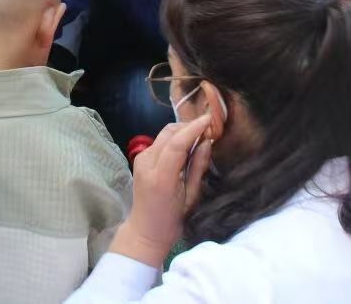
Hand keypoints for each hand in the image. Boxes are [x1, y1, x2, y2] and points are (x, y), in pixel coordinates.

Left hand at [110, 115, 211, 268]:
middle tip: (208, 129)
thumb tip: (206, 142)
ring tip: (199, 136)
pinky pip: (160, 141)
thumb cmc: (171, 219)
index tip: (209, 119)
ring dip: (182, 131)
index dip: (193, 128)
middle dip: (189, 126)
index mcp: (161, 177)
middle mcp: (147, 163)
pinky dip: (174, 138)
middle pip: (169, 133)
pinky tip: (186, 146)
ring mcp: (141, 159)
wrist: (145, 230)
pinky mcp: (140, 158)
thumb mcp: (191, 197)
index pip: (177, 143)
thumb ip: (198, 168)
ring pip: (164, 134)